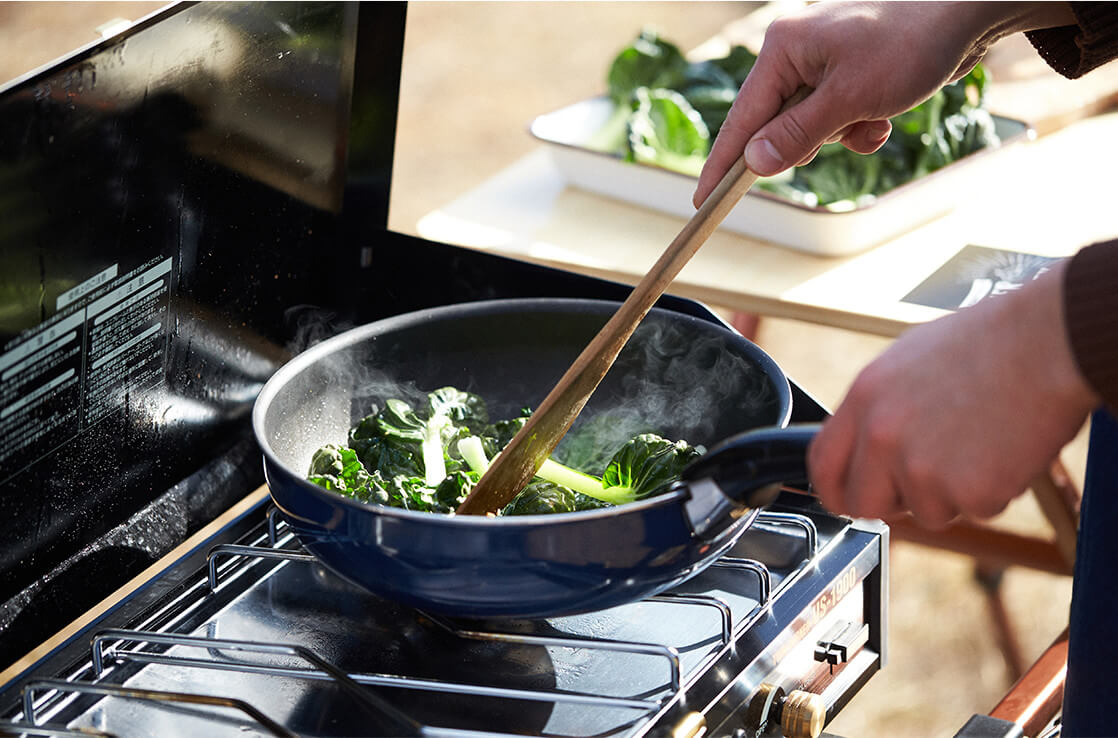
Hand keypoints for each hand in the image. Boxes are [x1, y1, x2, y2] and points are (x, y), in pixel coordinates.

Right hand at [693, 1, 1075, 205]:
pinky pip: (836, 118)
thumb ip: (797, 134)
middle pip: (776, 125)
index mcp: (782, 50)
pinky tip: (882, 115)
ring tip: (873, 116)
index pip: (742, 119)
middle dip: (809, 142)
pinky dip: (858, 126)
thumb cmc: (910, 44)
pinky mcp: (847, 74)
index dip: (723, 163)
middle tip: (841, 131)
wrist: (967, 13)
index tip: (704, 200)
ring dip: (842, 134)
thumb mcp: (849, 98)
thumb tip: (754, 163)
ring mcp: (822, 63)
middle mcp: (795, 54)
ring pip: (810, 127)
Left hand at [807, 260, 1098, 526]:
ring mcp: (922, 467)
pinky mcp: (967, 490)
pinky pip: (974, 510)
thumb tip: (864, 442)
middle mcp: (883, 436)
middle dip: (892, 502)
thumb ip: (877, 408)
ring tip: (978, 443)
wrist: (1048, 343)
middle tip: (927, 479)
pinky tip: (1003, 449)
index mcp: (864, 399)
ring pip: (925, 511)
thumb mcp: (906, 362)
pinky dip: (992, 491)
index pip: (821, 465)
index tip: (847, 496)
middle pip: (863, 504)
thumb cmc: (988, 344)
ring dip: (951, 493)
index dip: (835, 488)